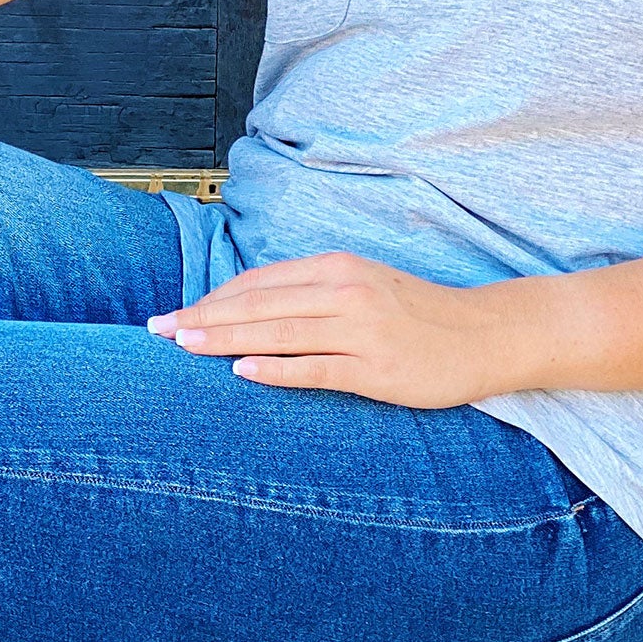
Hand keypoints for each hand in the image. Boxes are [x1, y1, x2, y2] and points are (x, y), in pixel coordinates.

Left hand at [147, 251, 497, 407]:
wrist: (485, 334)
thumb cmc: (416, 314)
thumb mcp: (361, 287)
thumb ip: (311, 293)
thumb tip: (251, 309)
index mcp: (337, 268)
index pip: (258, 283)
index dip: (212, 299)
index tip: (174, 314)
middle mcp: (344, 292)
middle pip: (259, 304)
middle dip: (203, 317)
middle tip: (157, 331)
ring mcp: (361, 330)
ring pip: (279, 333)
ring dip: (225, 340)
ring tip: (183, 347)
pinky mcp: (377, 369)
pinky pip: (316, 368)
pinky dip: (276, 370)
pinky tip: (242, 373)